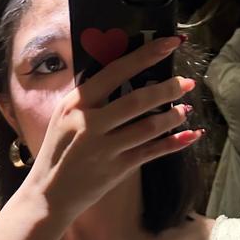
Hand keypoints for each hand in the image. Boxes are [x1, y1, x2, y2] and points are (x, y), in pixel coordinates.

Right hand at [23, 36, 201, 222]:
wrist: (48, 195)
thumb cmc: (59, 152)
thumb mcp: (64, 117)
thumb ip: (90, 97)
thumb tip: (125, 72)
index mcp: (76, 103)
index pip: (115, 71)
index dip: (146, 55)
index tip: (171, 43)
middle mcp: (89, 124)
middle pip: (137, 100)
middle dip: (168, 89)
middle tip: (186, 83)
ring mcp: (104, 149)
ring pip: (148, 127)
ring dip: (173, 116)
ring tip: (184, 109)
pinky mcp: (116, 170)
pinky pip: (151, 152)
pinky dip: (174, 143)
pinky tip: (191, 135)